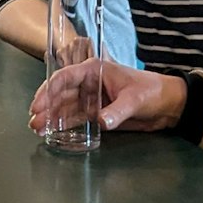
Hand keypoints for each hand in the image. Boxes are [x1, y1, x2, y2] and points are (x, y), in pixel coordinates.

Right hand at [29, 59, 185, 133]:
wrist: (168, 105)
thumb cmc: (152, 91)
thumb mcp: (135, 99)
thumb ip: (117, 111)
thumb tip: (100, 122)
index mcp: (95, 71)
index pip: (65, 77)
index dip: (49, 90)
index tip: (38, 105)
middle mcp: (89, 84)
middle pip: (61, 94)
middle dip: (46, 106)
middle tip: (34, 121)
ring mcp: (91, 99)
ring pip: (65, 107)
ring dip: (51, 117)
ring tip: (37, 129)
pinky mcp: (96, 114)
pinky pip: (75, 118)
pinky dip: (63, 124)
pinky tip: (52, 131)